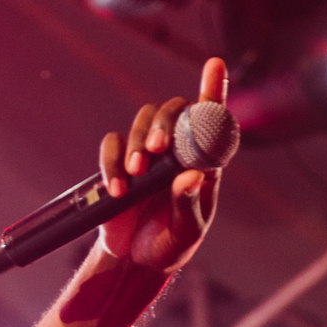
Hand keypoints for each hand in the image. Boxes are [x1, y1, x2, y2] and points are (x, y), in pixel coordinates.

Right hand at [98, 57, 227, 273]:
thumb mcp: (185, 232)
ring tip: (136, 175)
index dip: (213, 90)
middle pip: (172, 111)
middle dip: (163, 123)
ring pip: (141, 121)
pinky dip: (112, 162)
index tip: (215, 64)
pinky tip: (118, 189)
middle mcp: (175, 151)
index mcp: (201, 162)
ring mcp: (146, 154)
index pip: (211, 121)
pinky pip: (112, 145)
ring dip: (137, 142)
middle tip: (156, 150)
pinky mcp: (118, 164)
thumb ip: (188, 205)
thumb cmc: (169, 245)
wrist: (134, 262)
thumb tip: (190, 178)